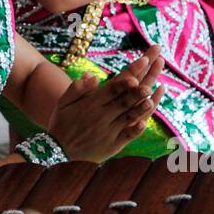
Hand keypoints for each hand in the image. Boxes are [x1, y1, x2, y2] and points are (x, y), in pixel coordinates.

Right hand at [45, 48, 164, 160]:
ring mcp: (108, 131)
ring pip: (129, 115)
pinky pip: (127, 136)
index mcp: (92, 103)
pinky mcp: (112, 146)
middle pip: (125, 98)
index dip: (130, 72)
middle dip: (141, 84)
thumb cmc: (61, 124)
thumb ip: (77, 88)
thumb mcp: (63, 103)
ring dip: (142, 104)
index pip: (115, 85)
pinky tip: (145, 122)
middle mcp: (102, 116)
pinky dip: (136, 129)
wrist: (57, 153)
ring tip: (155, 92)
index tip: (144, 60)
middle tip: (156, 70)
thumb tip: (92, 75)